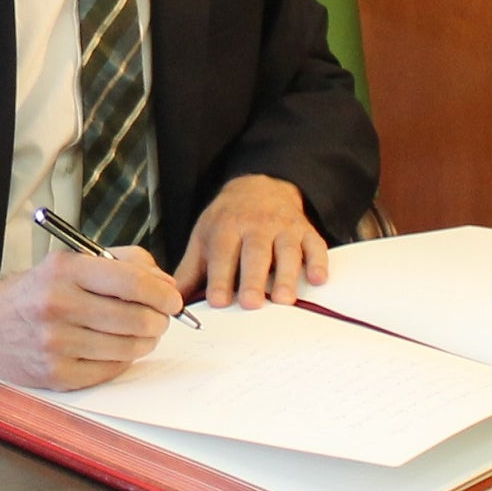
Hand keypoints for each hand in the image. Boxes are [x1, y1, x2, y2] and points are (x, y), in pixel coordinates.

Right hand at [0, 248, 182, 388]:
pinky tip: (112, 348)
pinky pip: (111, 370)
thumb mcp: (70, 262)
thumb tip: (165, 284)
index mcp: (64, 271)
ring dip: (143, 341)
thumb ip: (121, 263)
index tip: (172, 298)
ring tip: (136, 332)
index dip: (163, 292)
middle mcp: (58, 306)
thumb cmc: (36, 291)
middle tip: (158, 318)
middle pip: (137, 318)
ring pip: (129, 347)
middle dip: (158, 319)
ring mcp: (57, 344)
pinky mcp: (57, 375)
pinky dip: (121, 359)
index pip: (132, 281)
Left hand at [173, 174, 327, 308]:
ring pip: (287, 251)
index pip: (222, 254)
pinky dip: (318, 262)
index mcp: (226, 227)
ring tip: (284, 299)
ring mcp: (284, 228)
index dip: (220, 278)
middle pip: (255, 253)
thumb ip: (190, 271)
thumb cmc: (227, 220)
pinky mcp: (306, 231)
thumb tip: (172, 300)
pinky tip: (317, 279)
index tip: (218, 302)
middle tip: (251, 304)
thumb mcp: (203, 238)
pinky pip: (315, 245)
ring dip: (287, 275)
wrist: (257, 187)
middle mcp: (256, 225)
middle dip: (253, 279)